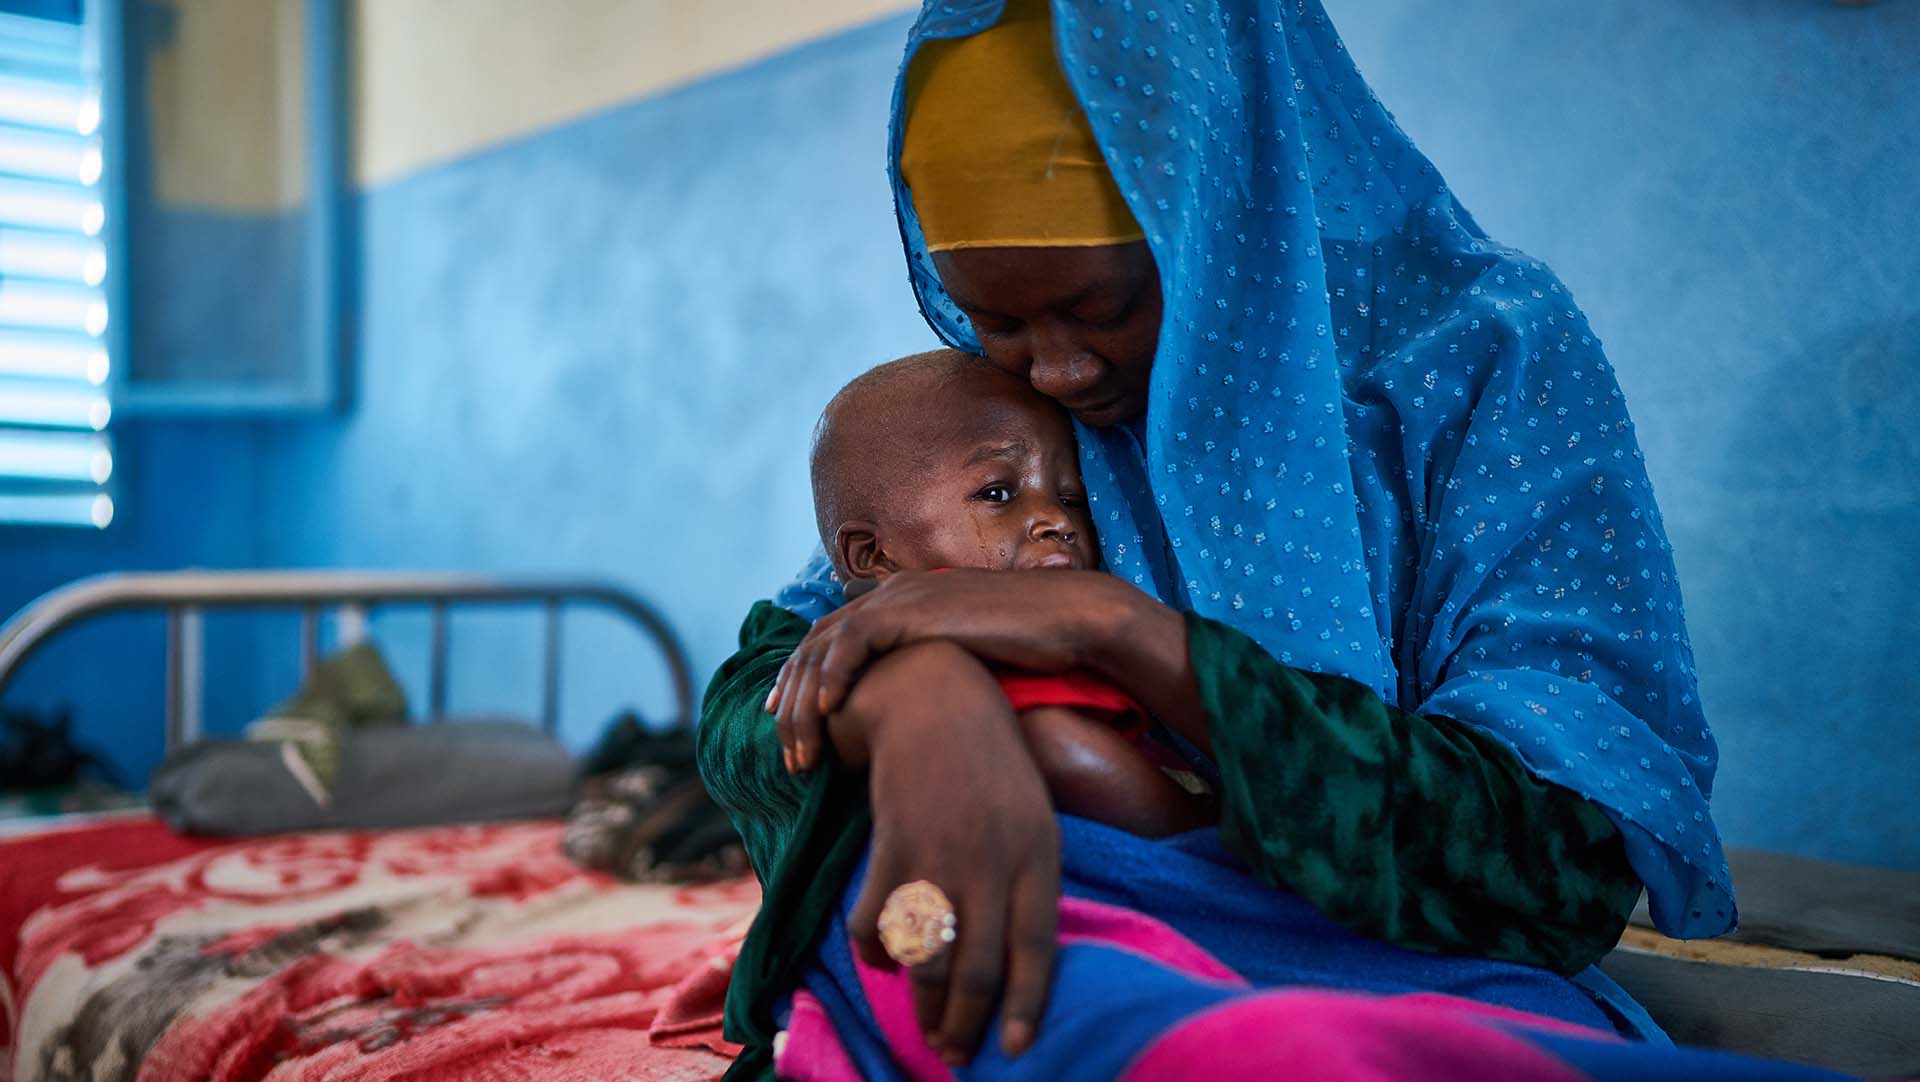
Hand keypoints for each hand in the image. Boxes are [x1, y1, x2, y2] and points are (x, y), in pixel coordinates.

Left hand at [769, 569, 1132, 771]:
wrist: (1069, 619)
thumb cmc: (1032, 645)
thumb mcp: (969, 656)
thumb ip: (935, 666)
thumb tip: (923, 704)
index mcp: (903, 600)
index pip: (832, 637)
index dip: (803, 678)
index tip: (786, 719)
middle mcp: (892, 593)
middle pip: (815, 644)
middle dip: (792, 697)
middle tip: (785, 747)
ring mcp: (900, 599)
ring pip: (824, 648)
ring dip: (806, 701)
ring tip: (802, 748)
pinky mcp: (913, 610)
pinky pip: (853, 644)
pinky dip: (834, 677)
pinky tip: (829, 714)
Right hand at [841, 641, 1060, 1061]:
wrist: (935, 698)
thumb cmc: (990, 766)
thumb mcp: (1033, 816)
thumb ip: (1030, 882)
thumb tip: (1017, 962)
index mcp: (1038, 853)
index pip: (1036, 949)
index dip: (1023, 1006)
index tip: (1012, 1050)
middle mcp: (992, 860)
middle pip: (977, 967)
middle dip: (964, 1024)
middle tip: (955, 1053)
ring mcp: (940, 853)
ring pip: (928, 958)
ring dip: (923, 1004)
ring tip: (927, 1029)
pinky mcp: (892, 843)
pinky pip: (877, 921)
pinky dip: (875, 951)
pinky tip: (881, 957)